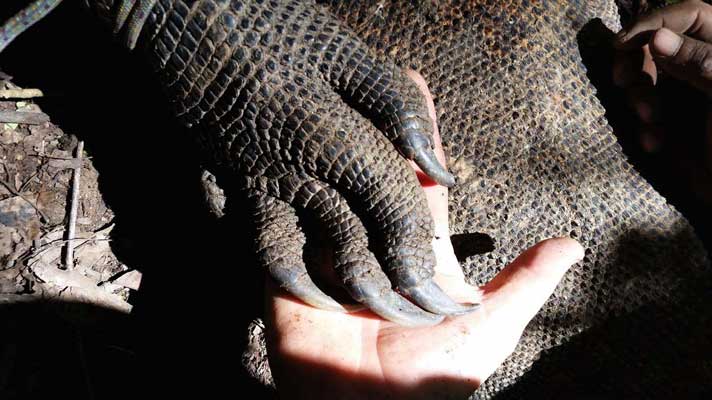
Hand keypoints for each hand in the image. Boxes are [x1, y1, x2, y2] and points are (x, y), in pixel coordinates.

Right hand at [263, 72, 584, 399]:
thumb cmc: (430, 380)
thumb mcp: (487, 328)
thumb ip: (522, 283)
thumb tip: (575, 242)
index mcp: (415, 248)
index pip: (417, 182)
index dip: (418, 141)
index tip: (414, 94)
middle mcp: (371, 242)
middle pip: (368, 176)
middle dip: (368, 128)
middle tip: (364, 81)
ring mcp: (327, 254)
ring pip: (327, 192)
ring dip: (326, 151)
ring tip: (327, 102)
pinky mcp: (288, 272)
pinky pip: (284, 229)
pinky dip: (283, 195)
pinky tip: (283, 153)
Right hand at [613, 0, 711, 199]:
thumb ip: (698, 61)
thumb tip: (658, 38)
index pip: (690, 15)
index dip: (655, 22)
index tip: (624, 43)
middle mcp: (703, 67)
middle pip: (657, 43)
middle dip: (637, 64)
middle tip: (623, 82)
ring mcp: (685, 94)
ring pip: (644, 77)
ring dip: (639, 98)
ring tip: (652, 120)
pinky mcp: (670, 123)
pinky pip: (643, 114)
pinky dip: (645, 127)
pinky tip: (657, 143)